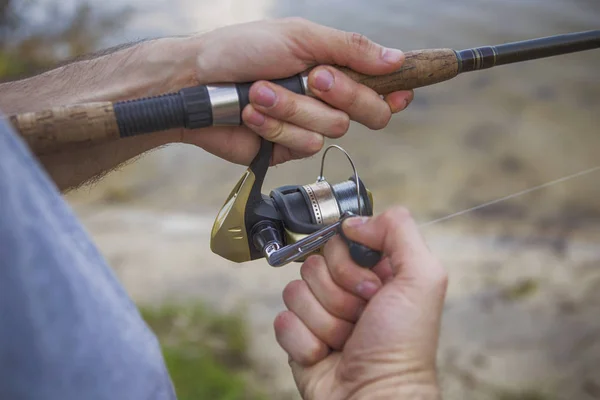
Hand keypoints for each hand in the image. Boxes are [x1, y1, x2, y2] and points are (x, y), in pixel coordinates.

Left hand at [176, 18, 413, 164]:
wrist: (196, 80)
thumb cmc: (241, 50)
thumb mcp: (299, 36)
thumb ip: (349, 48)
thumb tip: (396, 59)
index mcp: (334, 66)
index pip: (381, 85)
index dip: (396, 90)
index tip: (400, 91)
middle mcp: (326, 98)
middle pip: (371, 112)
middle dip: (343, 95)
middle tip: (314, 78)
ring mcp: (307, 125)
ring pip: (332, 130)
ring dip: (293, 108)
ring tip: (260, 92)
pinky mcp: (287, 148)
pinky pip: (303, 146)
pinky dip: (275, 127)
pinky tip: (252, 114)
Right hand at [274, 207, 447, 399]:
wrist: (374, 398)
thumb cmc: (402, 347)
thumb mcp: (421, 279)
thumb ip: (399, 232)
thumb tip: (354, 222)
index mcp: (375, 271)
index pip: (339, 241)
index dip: (349, 262)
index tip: (370, 287)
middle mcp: (346, 289)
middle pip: (314, 264)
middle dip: (338, 295)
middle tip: (361, 318)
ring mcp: (321, 313)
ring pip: (295, 291)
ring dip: (324, 321)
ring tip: (347, 340)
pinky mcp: (298, 337)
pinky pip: (282, 320)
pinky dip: (305, 340)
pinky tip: (327, 355)